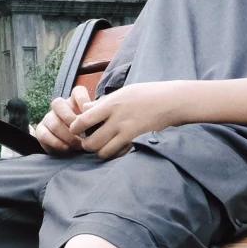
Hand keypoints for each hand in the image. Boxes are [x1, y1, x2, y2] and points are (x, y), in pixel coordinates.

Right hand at [34, 84, 95, 153]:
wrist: (70, 147)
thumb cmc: (85, 133)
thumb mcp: (93, 124)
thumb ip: (95, 119)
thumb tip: (99, 118)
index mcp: (75, 102)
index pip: (77, 91)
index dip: (83, 100)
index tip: (89, 114)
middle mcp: (60, 107)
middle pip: (57, 103)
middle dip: (70, 118)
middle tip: (81, 132)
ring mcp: (48, 118)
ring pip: (53, 121)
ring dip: (66, 135)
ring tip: (78, 145)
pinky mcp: (41, 131)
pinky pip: (44, 134)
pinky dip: (56, 142)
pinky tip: (66, 148)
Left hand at [68, 81, 185, 160]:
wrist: (171, 101)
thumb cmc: (147, 94)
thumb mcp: (123, 92)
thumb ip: (103, 102)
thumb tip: (85, 108)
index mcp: (111, 103)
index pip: (83, 119)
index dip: (75, 127)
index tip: (75, 130)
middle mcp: (116, 118)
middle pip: (91, 141)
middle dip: (86, 145)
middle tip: (88, 143)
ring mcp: (127, 131)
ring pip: (102, 151)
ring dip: (100, 152)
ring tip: (102, 148)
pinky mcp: (136, 140)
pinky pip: (118, 153)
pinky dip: (114, 154)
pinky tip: (116, 149)